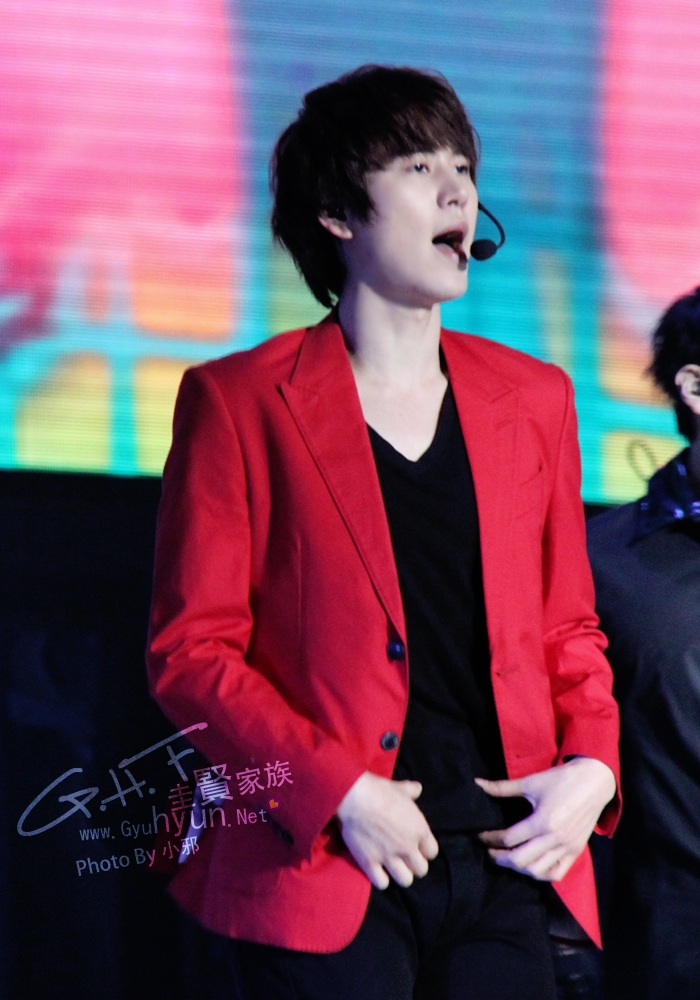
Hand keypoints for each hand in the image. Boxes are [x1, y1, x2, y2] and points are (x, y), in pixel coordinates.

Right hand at [336, 772, 438, 888]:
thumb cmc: (379, 790)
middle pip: (421, 869)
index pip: (432, 852)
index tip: (417, 846)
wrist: (354, 797)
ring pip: (405, 880)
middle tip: (406, 858)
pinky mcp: (370, 863)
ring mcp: (389, 857)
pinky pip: (382, 883)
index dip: (425, 849)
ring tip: (394, 867)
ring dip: (401, 874)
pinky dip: (381, 879)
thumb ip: (411, 791)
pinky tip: (378, 870)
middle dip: (415, 864)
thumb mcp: (400, 788)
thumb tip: (418, 788)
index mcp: (419, 830)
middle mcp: (407, 847)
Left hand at [475, 757, 616, 881]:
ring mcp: (567, 848)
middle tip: (489, 851)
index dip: (490, 839)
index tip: (480, 836)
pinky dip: (541, 874)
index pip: (509, 838)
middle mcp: (555, 838)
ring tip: (507, 858)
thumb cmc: (561, 779)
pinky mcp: (576, 851)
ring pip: (537, 871)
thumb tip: (477, 784)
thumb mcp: (530, 782)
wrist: (594, 781)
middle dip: (499, 858)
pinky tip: (530, 866)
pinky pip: (556, 873)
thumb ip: (502, 788)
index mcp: (543, 821)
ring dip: (518, 869)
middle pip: (520, 860)